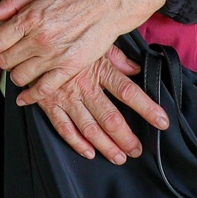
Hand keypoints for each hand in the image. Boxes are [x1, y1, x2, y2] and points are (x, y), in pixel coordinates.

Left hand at [0, 0, 167, 99]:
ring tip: (21, 69)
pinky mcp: (69, 68)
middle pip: (5, 61)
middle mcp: (39, 39)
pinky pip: (43, 90)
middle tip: (8, 56)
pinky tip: (25, 97)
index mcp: (29, 18)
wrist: (108, 3)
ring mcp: (54, 56)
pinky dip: (30, 96)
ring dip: (16, 75)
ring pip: (20, 77)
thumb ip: (12, 2)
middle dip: (2, 60)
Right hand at [33, 45, 168, 162]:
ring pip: (89, 127)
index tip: (162, 121)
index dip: (147, 108)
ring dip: (106, 145)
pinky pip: (64, 128)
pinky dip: (77, 142)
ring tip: (119, 157)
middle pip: (110, 117)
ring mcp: (66, 97)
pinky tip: (89, 152)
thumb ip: (117, 58)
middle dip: (126, 137)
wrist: (35, 40)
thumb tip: (137, 68)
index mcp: (99, 69)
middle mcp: (84, 86)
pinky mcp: (49, 103)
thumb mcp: (96, 42)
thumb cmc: (70, 40)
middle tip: (137, 150)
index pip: (128, 92)